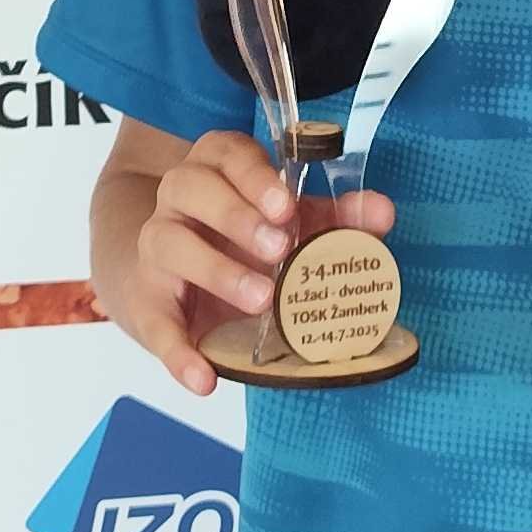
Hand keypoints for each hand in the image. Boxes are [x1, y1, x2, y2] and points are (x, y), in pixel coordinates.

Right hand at [96, 130, 394, 394]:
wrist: (170, 275)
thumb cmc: (242, 239)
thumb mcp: (289, 222)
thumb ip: (335, 216)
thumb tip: (382, 212)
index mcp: (216, 169)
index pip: (226, 154)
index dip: (255, 177)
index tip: (287, 205)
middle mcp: (178, 199)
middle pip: (191, 188)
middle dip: (236, 216)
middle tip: (279, 247)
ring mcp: (158, 246)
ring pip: (170, 243)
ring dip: (216, 269)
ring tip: (262, 297)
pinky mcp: (148, 301)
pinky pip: (156, 325)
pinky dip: (178, 354)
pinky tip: (205, 378)